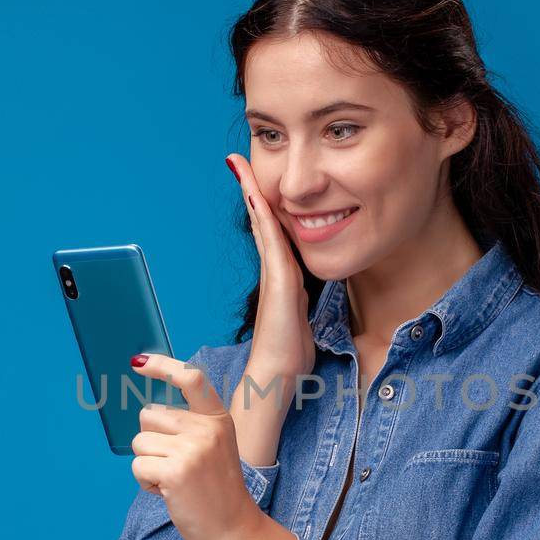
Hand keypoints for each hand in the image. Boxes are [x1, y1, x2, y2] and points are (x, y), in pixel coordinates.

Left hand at [128, 352, 262, 539]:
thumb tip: (148, 411)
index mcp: (217, 418)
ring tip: (174, 480)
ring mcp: (192, 449)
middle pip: (149, 415)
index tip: (138, 362)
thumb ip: (190, 426)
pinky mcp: (175, 472)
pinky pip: (138, 466)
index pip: (190, 378)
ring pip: (140, 442)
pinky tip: (168, 492)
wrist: (234, 529)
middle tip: (176, 465)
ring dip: (148, 464)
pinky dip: (146, 483)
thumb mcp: (214, 446)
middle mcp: (206, 429)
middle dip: (152, 440)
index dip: (161, 366)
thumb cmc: (217, 490)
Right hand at [225, 153, 315, 399]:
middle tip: (237, 161)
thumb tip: (303, 300)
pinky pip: (270, 241)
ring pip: (263, 226)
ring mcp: (274, 276)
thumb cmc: (288, 356)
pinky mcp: (279, 283)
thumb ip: (300, 305)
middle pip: (262, 222)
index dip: (264, 205)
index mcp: (282, 278)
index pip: (273, 233)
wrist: (276, 378)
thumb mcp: (300, 322)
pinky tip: (257, 197)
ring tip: (240, 166)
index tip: (253, 181)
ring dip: (252, 194)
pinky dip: (263, 217)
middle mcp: (274, 272)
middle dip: (250, 190)